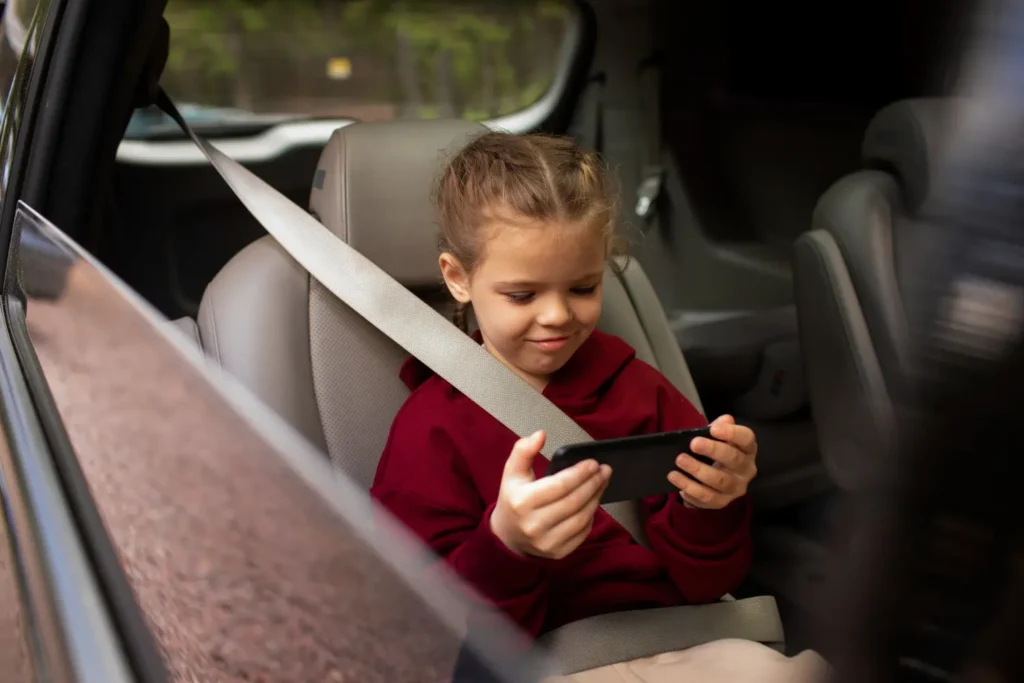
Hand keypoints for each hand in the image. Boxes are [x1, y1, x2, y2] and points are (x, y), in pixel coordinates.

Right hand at [490, 430, 611, 558]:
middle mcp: (534, 525)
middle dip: (593, 483)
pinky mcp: (558, 553)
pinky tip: (593, 502)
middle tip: (604, 470)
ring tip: (602, 483)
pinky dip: (591, 516)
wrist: (508, 535)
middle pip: (574, 501)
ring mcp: (546, 542)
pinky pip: (582, 533)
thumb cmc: (513, 498)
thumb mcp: (512, 472)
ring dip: (596, 498)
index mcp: (522, 502)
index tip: (593, 463)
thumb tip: (541, 435)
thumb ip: (523, 450)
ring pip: (581, 517)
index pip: (559, 485)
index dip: (580, 473)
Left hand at [668, 415, 756, 508]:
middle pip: (734, 460)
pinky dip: (692, 491)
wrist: (714, 480)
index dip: (732, 433)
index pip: (747, 438)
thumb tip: (725, 420)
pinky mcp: (722, 502)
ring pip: (719, 481)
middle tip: (693, 443)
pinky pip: (707, 498)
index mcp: (747, 449)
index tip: (713, 429)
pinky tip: (679, 484)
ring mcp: (736, 488)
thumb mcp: (718, 438)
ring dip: (697, 470)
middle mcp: (746, 470)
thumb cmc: (717, 453)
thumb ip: (720, 427)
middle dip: (712, 450)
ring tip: (679, 461)